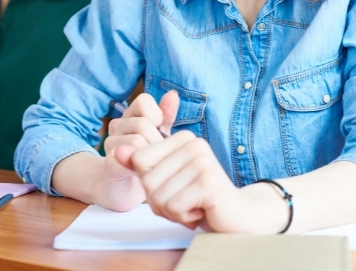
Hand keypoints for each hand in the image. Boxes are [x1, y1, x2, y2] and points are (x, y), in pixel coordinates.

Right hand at [100, 91, 178, 210]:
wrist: (126, 190)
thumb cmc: (147, 160)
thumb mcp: (160, 136)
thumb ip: (166, 116)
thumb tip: (172, 94)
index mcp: (130, 115)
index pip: (143, 100)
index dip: (157, 115)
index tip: (160, 131)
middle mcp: (117, 126)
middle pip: (143, 123)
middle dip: (158, 141)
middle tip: (160, 155)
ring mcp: (110, 145)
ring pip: (137, 140)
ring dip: (152, 155)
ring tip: (153, 164)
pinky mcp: (110, 164)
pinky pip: (130, 158)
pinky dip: (142, 167)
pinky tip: (144, 173)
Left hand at [116, 132, 288, 232]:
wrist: (237, 216)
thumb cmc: (198, 198)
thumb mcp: (166, 179)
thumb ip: (141, 165)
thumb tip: (117, 151)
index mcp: (182, 137)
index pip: (139, 160)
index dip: (150, 184)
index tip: (174, 187)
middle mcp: (193, 143)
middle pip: (147, 180)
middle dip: (160, 201)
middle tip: (185, 201)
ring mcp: (202, 161)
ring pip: (158, 196)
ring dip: (172, 211)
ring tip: (193, 205)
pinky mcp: (208, 183)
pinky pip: (172, 207)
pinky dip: (182, 217)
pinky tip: (200, 211)